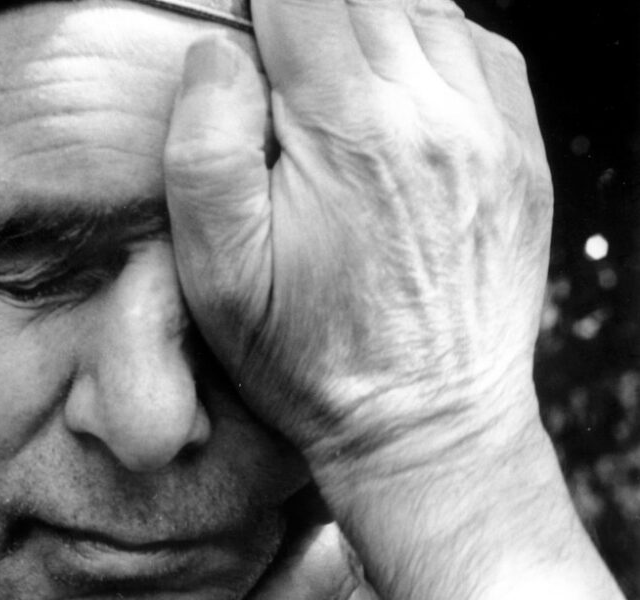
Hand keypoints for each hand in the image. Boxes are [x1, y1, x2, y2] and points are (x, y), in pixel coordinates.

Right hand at [161, 5, 639, 599]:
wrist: (429, 429)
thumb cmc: (309, 358)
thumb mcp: (220, 277)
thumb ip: (205, 150)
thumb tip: (215, 50)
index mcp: (355, 131)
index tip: (240, 24)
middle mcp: (437, 112)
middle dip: (307, 8)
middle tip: (274, 60)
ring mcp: (492, 127)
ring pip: (426, 7)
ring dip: (365, 18)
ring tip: (322, 78)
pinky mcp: (521, 149)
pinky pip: (479, 45)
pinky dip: (426, 39)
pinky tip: (388, 86)